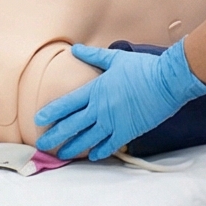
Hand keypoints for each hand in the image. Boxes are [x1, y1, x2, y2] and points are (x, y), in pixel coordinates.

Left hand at [35, 40, 205, 160]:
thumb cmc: (143, 68)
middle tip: (42, 144)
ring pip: (87, 139)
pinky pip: (109, 145)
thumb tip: (75, 49)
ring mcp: (113, 122)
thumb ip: (93, 57)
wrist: (167, 82)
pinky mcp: (127, 132)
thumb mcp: (115, 59)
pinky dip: (100, 151)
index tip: (38, 120)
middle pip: (72, 125)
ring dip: (73, 147)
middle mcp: (101, 109)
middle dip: (55, 136)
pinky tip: (92, 156)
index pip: (67, 104)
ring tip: (62, 155)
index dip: (52, 112)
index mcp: (96, 90)